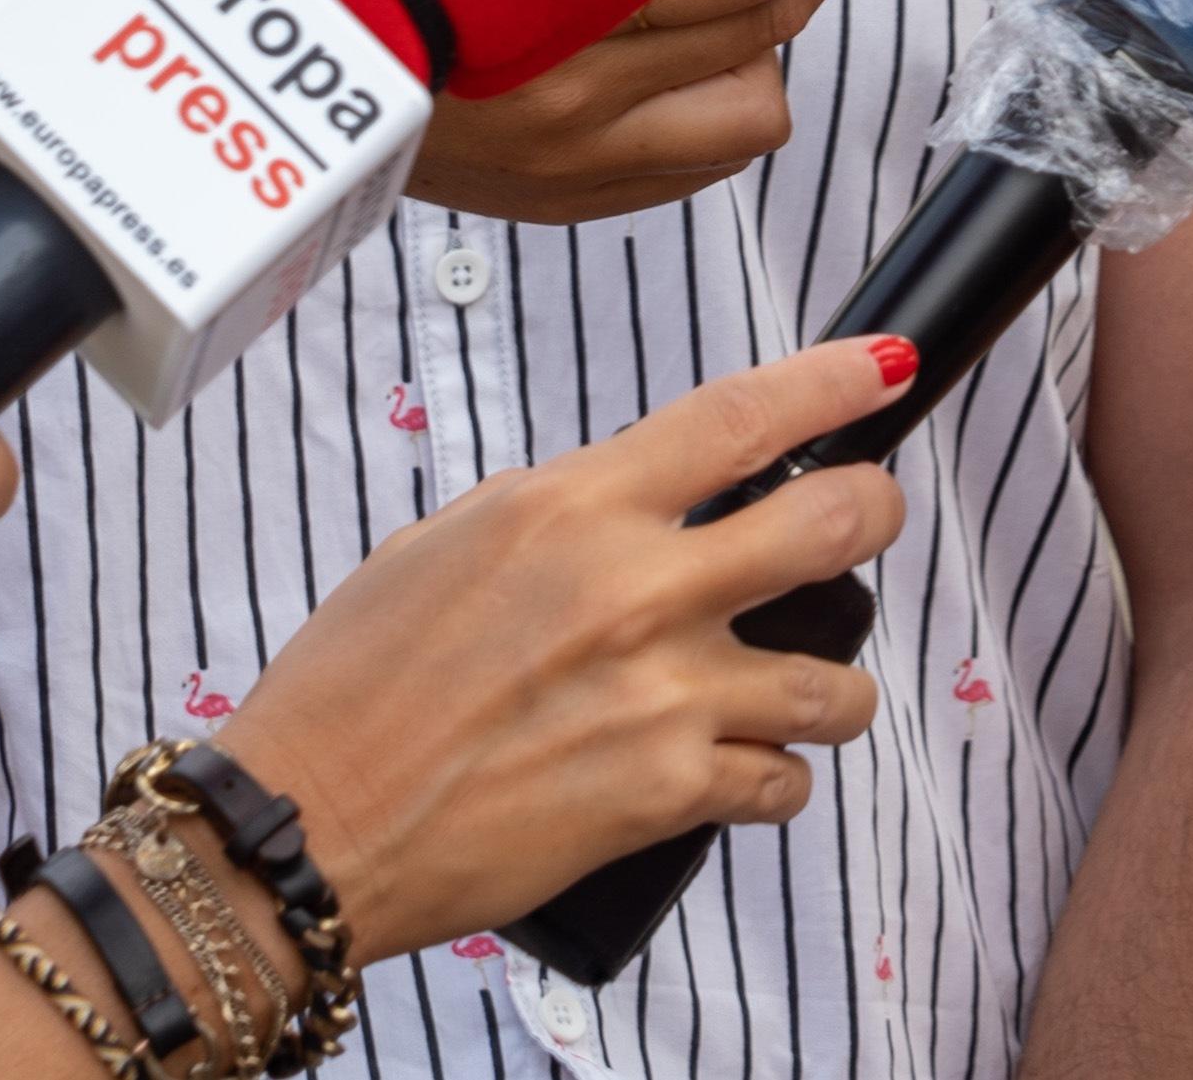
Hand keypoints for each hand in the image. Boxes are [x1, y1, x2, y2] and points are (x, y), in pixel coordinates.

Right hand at [203, 334, 906, 956]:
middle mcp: (636, 589)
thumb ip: (565, 510)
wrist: (306, 827)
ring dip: (834, 682)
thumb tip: (641, 495)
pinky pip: (782, 782)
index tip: (886, 366)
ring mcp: (662, 695)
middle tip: (865, 518)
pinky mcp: (664, 795)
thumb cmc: (354, 689)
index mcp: (575, 508)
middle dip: (872, 511)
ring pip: (836, 678)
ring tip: (806, 688)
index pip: (741, 416)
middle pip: (833, 521)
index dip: (836, 381)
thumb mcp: (447, 544)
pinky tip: (745, 772)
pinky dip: (775, 780)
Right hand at [403, 0, 880, 222]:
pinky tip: (695, 54)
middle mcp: (571, 96)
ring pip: (758, 104)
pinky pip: (707, 164)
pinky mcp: (565, 199)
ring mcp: (573, 160)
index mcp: (548, 2)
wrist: (270, 50)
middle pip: (770, 20)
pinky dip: (722, 100)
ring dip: (770, 40)